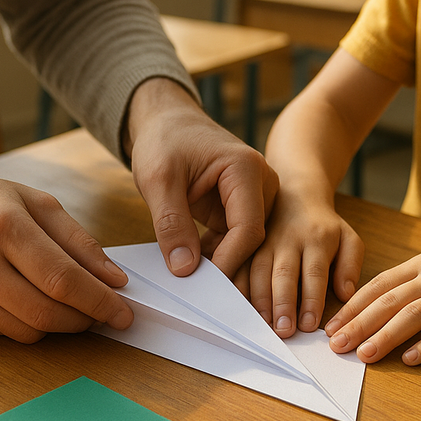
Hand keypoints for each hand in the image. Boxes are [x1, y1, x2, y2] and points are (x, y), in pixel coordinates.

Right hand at [0, 160, 132, 341]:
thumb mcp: (33, 202)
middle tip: (103, 315)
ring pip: (27, 330)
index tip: (124, 313)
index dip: (100, 302)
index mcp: (3, 225)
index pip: (63, 279)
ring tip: (70, 308)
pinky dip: (27, 325)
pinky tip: (30, 303)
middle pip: (47, 312)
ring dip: (59, 326)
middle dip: (85, 319)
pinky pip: (3, 333)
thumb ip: (79, 241)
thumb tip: (115, 279)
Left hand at [124, 79, 278, 278]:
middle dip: (229, 268)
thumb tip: (184, 269)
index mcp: (246, 169)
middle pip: (253, 240)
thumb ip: (171, 224)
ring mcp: (255, 198)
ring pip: (246, 245)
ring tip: (197, 288)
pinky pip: (235, 241)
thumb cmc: (163, 140)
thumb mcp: (159, 180)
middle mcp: (261, 183)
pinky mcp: (242, 209)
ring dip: (222, 265)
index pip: (248, 228)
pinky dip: (216, 256)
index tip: (205, 286)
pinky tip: (195, 270)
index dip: (228, 261)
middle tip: (204, 298)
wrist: (166, 122)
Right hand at [248, 190, 363, 336]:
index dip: (311, 300)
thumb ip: (351, 266)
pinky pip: (240, 266)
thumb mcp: (349, 239)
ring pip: (259, 271)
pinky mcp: (248, 244)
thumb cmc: (325, 227)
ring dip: (260, 299)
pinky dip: (238, 287)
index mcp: (317, 239)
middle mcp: (289, 240)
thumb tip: (346, 294)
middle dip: (283, 304)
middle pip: (284, 274)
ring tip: (263, 324)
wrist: (296, 195)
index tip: (309, 325)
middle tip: (283, 330)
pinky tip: (240, 307)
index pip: (315, 273)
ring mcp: (265, 241)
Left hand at [324, 242, 420, 364]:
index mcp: (416, 266)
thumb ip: (400, 285)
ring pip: (414, 315)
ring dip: (387, 336)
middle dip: (360, 324)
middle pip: (389, 302)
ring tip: (365, 355)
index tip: (330, 327)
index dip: (351, 308)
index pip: (376, 287)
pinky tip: (410, 359)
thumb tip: (363, 310)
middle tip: (337, 345)